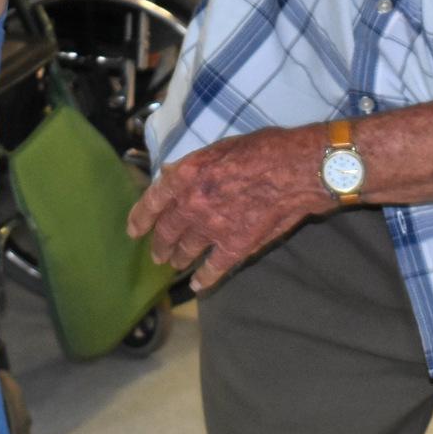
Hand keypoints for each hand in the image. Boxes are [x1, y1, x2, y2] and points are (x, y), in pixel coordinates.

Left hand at [129, 124, 334, 291]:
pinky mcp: (236, 246)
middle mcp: (193, 203)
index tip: (134, 230)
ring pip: (186, 250)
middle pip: (167, 231)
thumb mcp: (220, 147)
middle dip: (159, 244)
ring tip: (175, 264)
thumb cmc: (265, 150)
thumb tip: (170, 175)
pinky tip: (198, 286)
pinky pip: (213, 268)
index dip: (139, 218)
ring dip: (178, 259)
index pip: (152, 201)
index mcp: (187, 175)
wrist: (299, 170)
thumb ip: (192, 165)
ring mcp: (213, 227)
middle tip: (158, 254)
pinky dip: (203, 279)